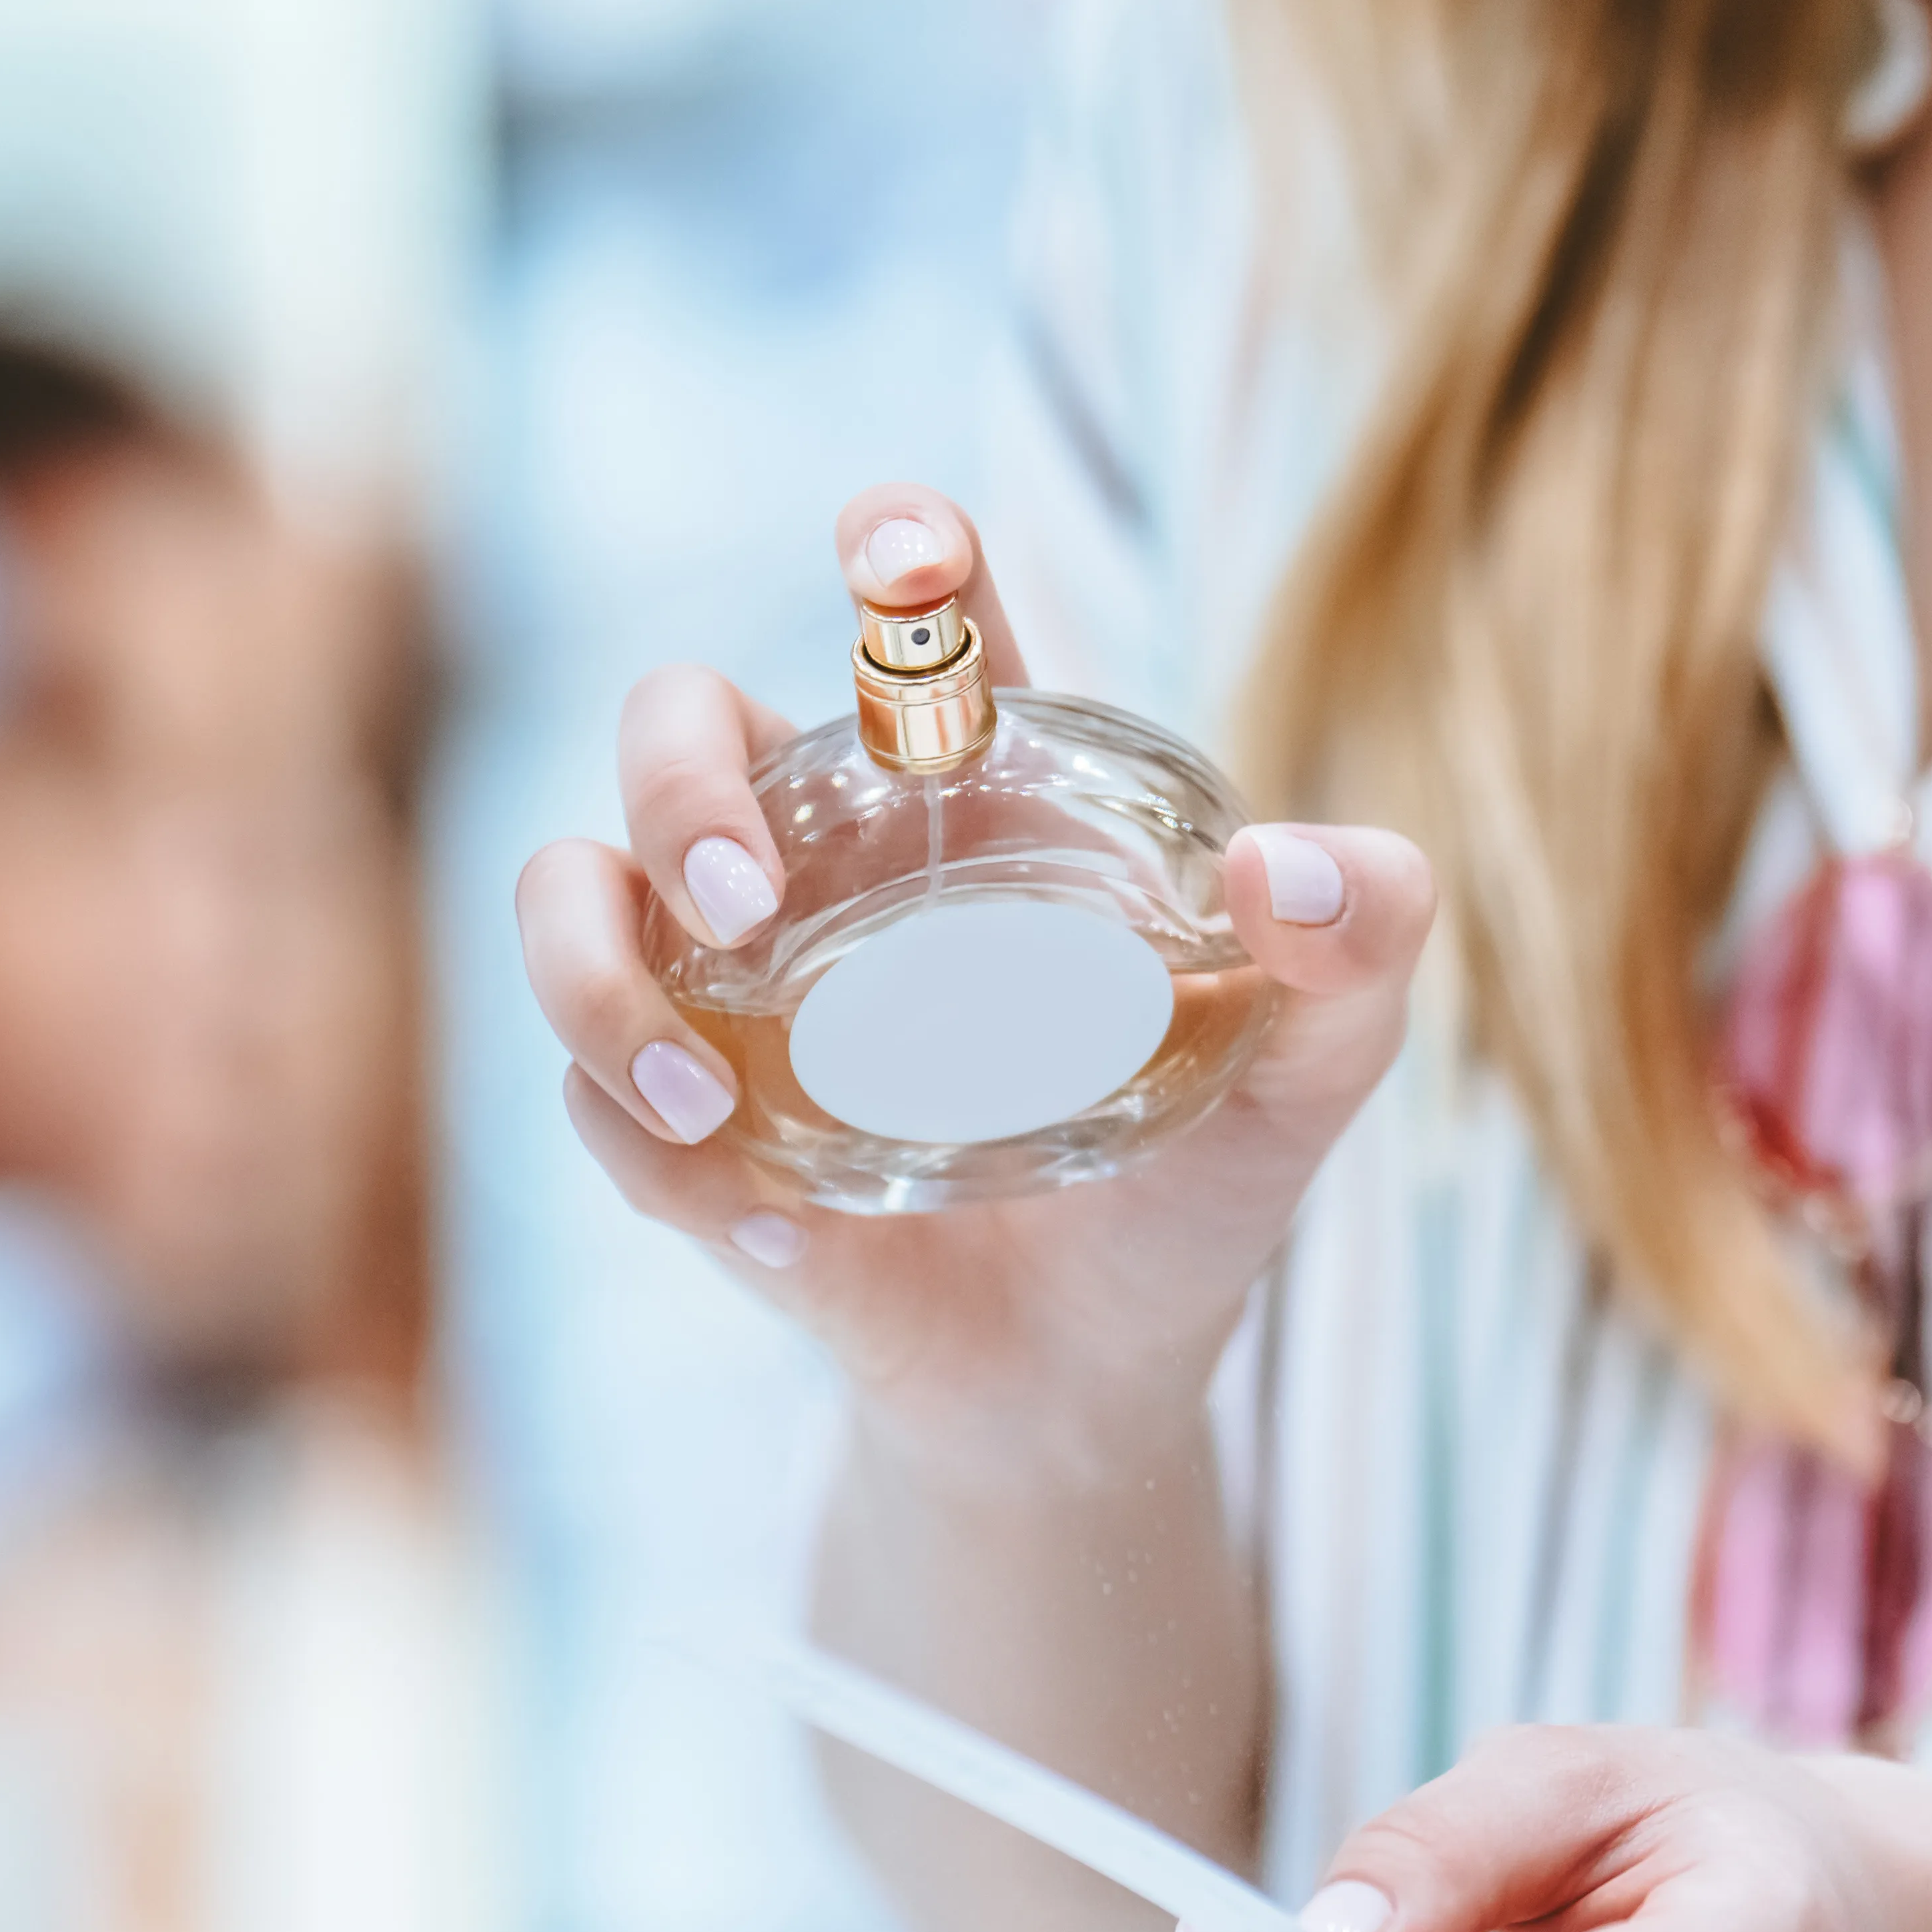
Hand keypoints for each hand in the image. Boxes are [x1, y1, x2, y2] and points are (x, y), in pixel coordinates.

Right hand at [513, 483, 1434, 1488]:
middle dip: (675, 782)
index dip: (898, 549)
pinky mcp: (690, 1132)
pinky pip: (592, 1107)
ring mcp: (737, 991)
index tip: (897, 551)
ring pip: (570, 892)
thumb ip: (1361, 958)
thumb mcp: (1309, 1077)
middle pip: (677, 721)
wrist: (1099, 1382)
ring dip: (595, 978)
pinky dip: (651, 1160)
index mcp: (977, 798)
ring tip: (703, 1100)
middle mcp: (829, 861)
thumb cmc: (1196, 1188)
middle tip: (749, 905)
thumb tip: (1295, 870)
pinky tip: (779, 1236)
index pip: (918, 625)